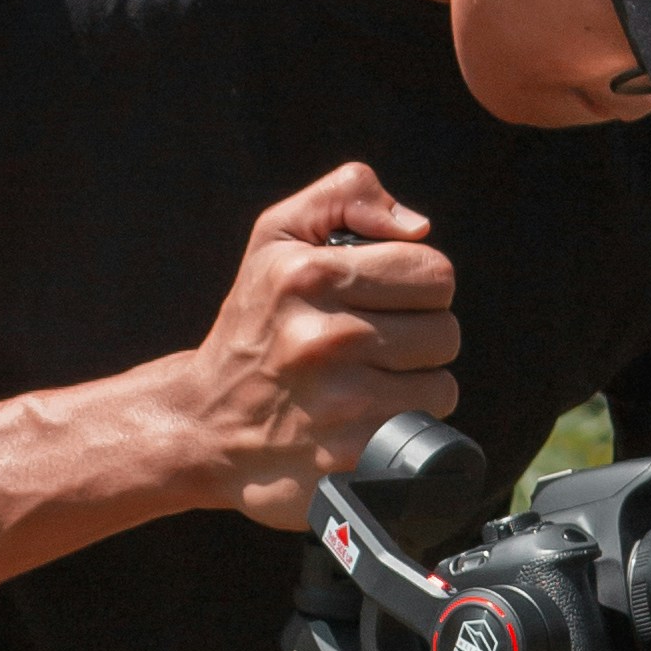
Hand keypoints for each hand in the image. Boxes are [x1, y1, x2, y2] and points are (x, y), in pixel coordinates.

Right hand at [158, 169, 460, 532]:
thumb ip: (347, 195)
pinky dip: (402, 428)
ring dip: (414, 386)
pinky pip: (422, 432)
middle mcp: (323, 338)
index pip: (434, 272)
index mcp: (309, 276)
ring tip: (367, 384)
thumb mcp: (277, 235)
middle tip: (373, 346)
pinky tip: (364, 421)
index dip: (419, 286)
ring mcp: (338, 402)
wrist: (205, 424)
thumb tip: (417, 228)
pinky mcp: (349, 455)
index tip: (386, 301)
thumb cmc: (254, 324)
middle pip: (445, 332)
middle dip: (418, 338)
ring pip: (441, 386)